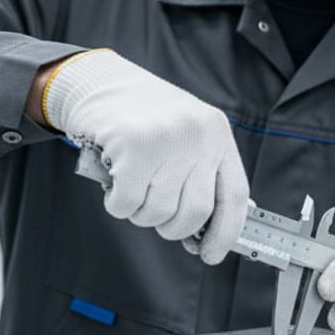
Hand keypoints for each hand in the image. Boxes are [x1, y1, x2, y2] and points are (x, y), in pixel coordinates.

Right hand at [43, 51, 248, 263]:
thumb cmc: (141, 115)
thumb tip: (203, 233)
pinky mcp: (133, 145)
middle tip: (154, 214)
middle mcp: (198, 134)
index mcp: (217, 133)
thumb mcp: (185, 134)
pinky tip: (114, 182)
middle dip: (171, 227)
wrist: (99, 81)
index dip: (225, 232)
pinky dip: (117, 204)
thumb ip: (198, 173)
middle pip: (195, 211)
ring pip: (158, 212)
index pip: (234, 195)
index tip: (210, 253)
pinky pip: (127, 203)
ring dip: (140, 212)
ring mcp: (167, 138)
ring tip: (132, 187)